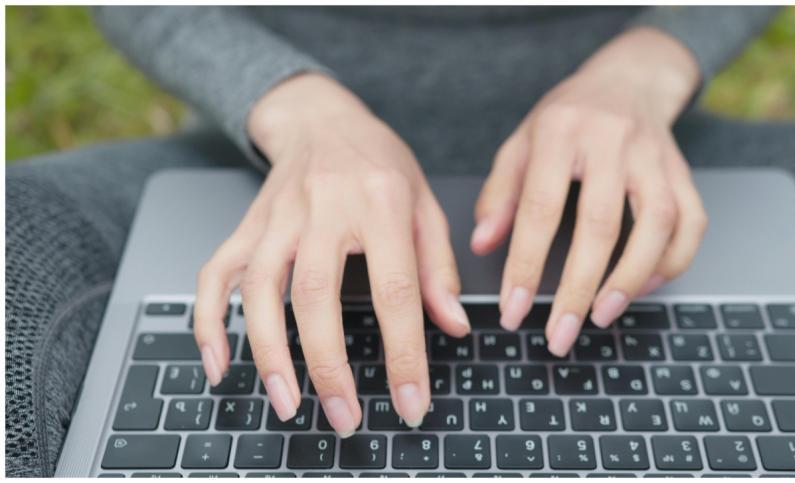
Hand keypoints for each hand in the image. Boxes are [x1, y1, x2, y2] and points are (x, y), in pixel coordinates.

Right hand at [194, 73, 468, 435]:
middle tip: (344, 416)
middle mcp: (323, 208)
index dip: (404, 353)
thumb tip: (453, 324)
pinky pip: (215, 273)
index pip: (395, 289)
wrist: (321, 118)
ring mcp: (277, 217)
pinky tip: (218, 363)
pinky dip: (210, 321)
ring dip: (268, 352)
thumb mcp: (424, 202)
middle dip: (328, 365)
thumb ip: (438, 266)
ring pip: (259, 288)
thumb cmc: (378, 160)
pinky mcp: (246, 226)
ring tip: (286, 402)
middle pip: (315, 293)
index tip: (410, 401)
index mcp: (380, 202)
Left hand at [472, 27, 707, 355]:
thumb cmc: (566, 117)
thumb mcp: (520, 143)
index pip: (540, 208)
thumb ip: (500, 193)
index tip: (513, 310)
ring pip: (657, 225)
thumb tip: (482, 245)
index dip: (525, 264)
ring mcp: (655, 156)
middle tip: (558, 335)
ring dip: (630, 279)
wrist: (628, 79)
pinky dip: (672, 262)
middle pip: (600, 224)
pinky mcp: (684, 172)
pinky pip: (691, 223)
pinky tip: (643, 286)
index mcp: (560, 131)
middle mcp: (612, 141)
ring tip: (601, 316)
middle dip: (577, 289)